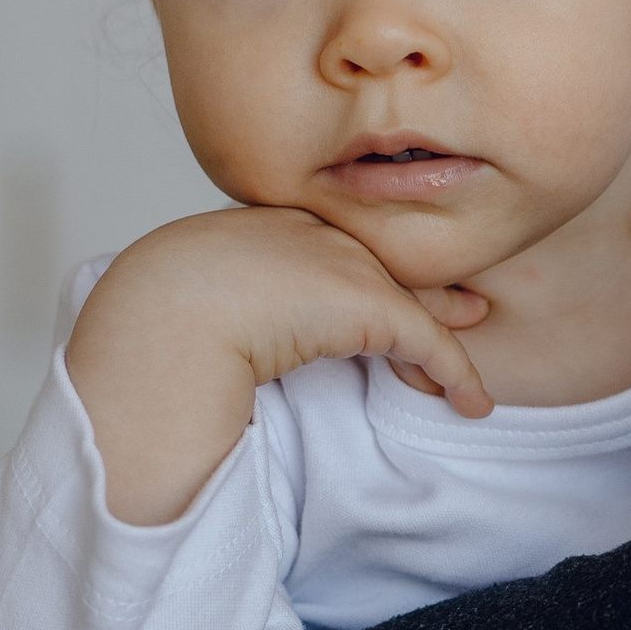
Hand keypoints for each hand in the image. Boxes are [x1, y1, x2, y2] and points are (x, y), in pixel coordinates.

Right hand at [66, 206, 493, 525]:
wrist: (168, 308)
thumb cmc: (158, 313)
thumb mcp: (187, 296)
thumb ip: (216, 304)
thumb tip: (207, 340)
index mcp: (265, 225)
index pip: (334, 250)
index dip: (365, 278)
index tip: (383, 297)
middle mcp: (315, 233)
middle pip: (384, 268)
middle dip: (427, 294)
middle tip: (465, 309)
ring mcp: (346, 262)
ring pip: (412, 307)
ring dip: (442, 346)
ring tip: (465, 381)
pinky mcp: (372, 303)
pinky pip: (427, 344)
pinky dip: (455, 374)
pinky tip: (472, 404)